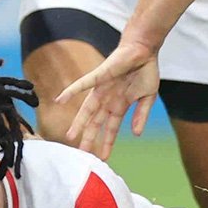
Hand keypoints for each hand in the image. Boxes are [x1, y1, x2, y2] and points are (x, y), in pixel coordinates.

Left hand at [56, 41, 160, 158]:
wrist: (145, 50)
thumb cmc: (146, 71)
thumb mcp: (147, 98)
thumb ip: (141, 115)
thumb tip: (136, 134)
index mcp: (119, 105)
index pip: (111, 128)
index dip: (107, 142)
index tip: (104, 157)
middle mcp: (108, 99)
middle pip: (96, 122)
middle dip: (89, 138)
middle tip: (82, 154)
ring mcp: (102, 88)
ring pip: (87, 109)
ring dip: (79, 122)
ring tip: (70, 136)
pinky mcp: (99, 76)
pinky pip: (82, 84)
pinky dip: (71, 91)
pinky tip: (60, 100)